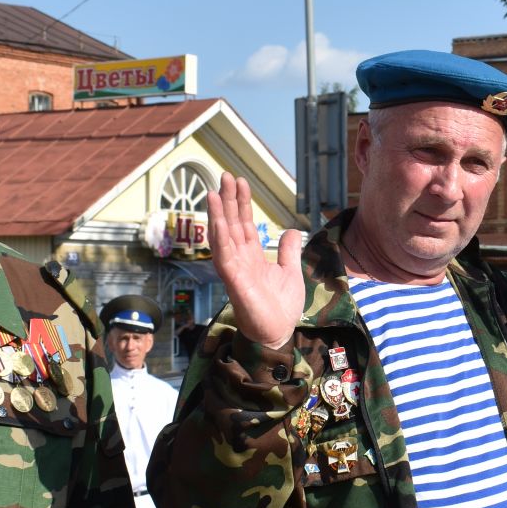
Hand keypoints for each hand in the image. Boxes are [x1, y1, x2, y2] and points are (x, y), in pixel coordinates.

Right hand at [208, 173, 304, 349]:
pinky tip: (218, 222)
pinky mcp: (234, 282)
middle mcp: (240, 259)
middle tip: (224, 175)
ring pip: (222, 237)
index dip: (241, 203)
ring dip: (218, 215)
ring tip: (214, 193)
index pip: (244, 224)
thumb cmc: (281, 307)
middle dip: (228, 200)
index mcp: (252, 256)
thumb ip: (289, 251)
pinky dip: (220, 239)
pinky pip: (224, 257)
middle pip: (231, 224)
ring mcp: (234, 270)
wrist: (279, 332)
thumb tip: (292, 230)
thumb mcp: (290, 272)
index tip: (240, 182)